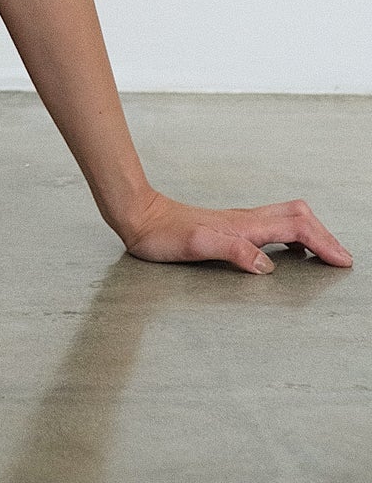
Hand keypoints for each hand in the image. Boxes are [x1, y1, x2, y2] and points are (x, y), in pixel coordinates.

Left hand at [115, 188, 352, 273]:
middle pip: (299, 217)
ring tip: (325, 255)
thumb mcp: (196, 246)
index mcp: (244, 226)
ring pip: (288, 219)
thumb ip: (233, 252)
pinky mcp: (231, 228)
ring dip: (312, 234)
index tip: (342, 260)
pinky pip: (272, 226)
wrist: (140, 218)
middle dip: (325, 235)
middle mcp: (246, 220)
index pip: (296, 229)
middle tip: (341, 258)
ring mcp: (239, 222)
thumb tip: (266, 265)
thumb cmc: (163, 234)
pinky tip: (287, 252)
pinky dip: (292, 236)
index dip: (323, 243)